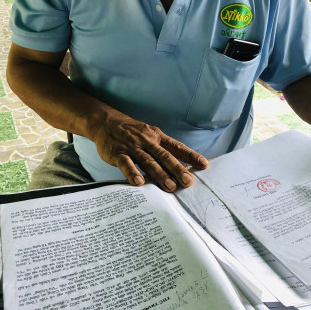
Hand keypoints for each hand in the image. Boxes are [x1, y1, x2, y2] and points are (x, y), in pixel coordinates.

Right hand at [90, 110, 208, 190]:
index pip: (177, 146)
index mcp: (158, 137)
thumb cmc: (132, 132)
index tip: (204, 164)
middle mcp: (147, 141)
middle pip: (165, 156)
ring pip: (148, 161)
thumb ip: (163, 149)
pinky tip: (139, 182)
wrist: (106, 122)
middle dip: (177, 169)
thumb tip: (180, 166)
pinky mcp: (118, 153)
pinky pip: (126, 164)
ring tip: (170, 187)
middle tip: (188, 182)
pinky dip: (132, 173)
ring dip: (160, 174)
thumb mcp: (150, 135)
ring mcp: (132, 147)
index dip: (191, 155)